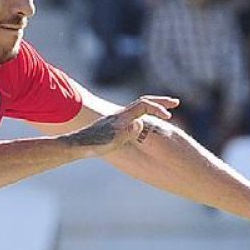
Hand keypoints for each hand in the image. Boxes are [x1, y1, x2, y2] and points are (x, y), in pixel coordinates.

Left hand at [65, 95, 179, 156]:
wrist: (74, 145)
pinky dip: (144, 118)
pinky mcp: (113, 126)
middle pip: (143, 103)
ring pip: (138, 109)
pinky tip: (147, 129)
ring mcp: (116, 120)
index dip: (158, 107)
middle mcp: (119, 115)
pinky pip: (133, 117)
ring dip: (153, 109)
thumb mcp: (111, 142)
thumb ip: (127, 133)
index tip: (169, 117)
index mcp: (121, 117)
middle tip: (176, 103)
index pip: (144, 105)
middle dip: (160, 102)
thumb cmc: (92, 146)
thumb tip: (140, 123)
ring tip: (166, 116)